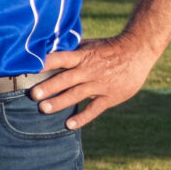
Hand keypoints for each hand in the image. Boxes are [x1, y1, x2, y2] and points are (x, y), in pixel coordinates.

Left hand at [30, 33, 158, 128]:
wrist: (138, 51)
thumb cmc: (109, 47)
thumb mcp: (90, 44)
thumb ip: (71, 50)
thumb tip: (49, 50)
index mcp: (83, 56)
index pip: (61, 58)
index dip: (46, 63)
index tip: (32, 69)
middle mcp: (89, 70)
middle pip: (66, 79)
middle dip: (49, 87)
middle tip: (33, 94)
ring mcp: (100, 84)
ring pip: (76, 94)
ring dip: (60, 102)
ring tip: (44, 109)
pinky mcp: (110, 96)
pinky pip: (94, 109)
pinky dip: (83, 117)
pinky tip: (70, 124)